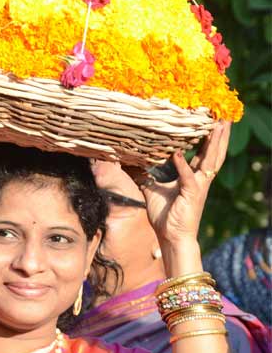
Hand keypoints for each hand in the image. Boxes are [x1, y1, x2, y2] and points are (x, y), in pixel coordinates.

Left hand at [140, 121, 229, 249]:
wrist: (171, 237)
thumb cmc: (165, 215)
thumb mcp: (151, 189)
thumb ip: (142, 174)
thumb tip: (127, 162)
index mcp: (194, 176)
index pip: (205, 152)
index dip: (209, 136)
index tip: (211, 119)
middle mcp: (200, 179)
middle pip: (214, 152)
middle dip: (220, 134)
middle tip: (224, 115)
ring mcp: (198, 186)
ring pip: (210, 160)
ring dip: (214, 142)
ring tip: (218, 125)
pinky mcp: (191, 195)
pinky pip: (188, 177)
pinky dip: (182, 165)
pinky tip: (178, 153)